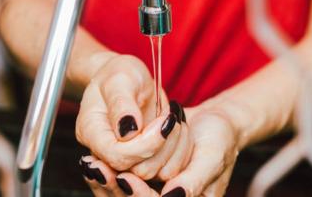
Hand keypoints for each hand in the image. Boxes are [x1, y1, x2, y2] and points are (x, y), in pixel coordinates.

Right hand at [76, 55, 192, 178]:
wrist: (128, 79)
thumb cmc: (120, 74)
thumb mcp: (120, 79)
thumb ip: (122, 104)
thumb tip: (128, 131)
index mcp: (91, 132)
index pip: (116, 156)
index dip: (144, 145)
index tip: (163, 121)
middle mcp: (104, 151)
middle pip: (135, 170)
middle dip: (161, 146)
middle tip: (171, 118)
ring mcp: (124, 157)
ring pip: (153, 173)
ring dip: (172, 148)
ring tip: (174, 119)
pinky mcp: (142, 159)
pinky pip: (165, 169)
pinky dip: (178, 151)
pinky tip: (177, 128)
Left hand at [82, 106, 239, 195]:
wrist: (215, 121)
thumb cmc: (220, 138)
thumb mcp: (212, 157)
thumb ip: (194, 181)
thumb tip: (172, 196)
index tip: (126, 179)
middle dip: (114, 189)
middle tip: (96, 170)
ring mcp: (156, 190)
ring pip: (125, 195)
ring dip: (107, 182)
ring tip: (91, 165)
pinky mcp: (146, 179)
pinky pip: (124, 182)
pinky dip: (110, 173)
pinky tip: (96, 161)